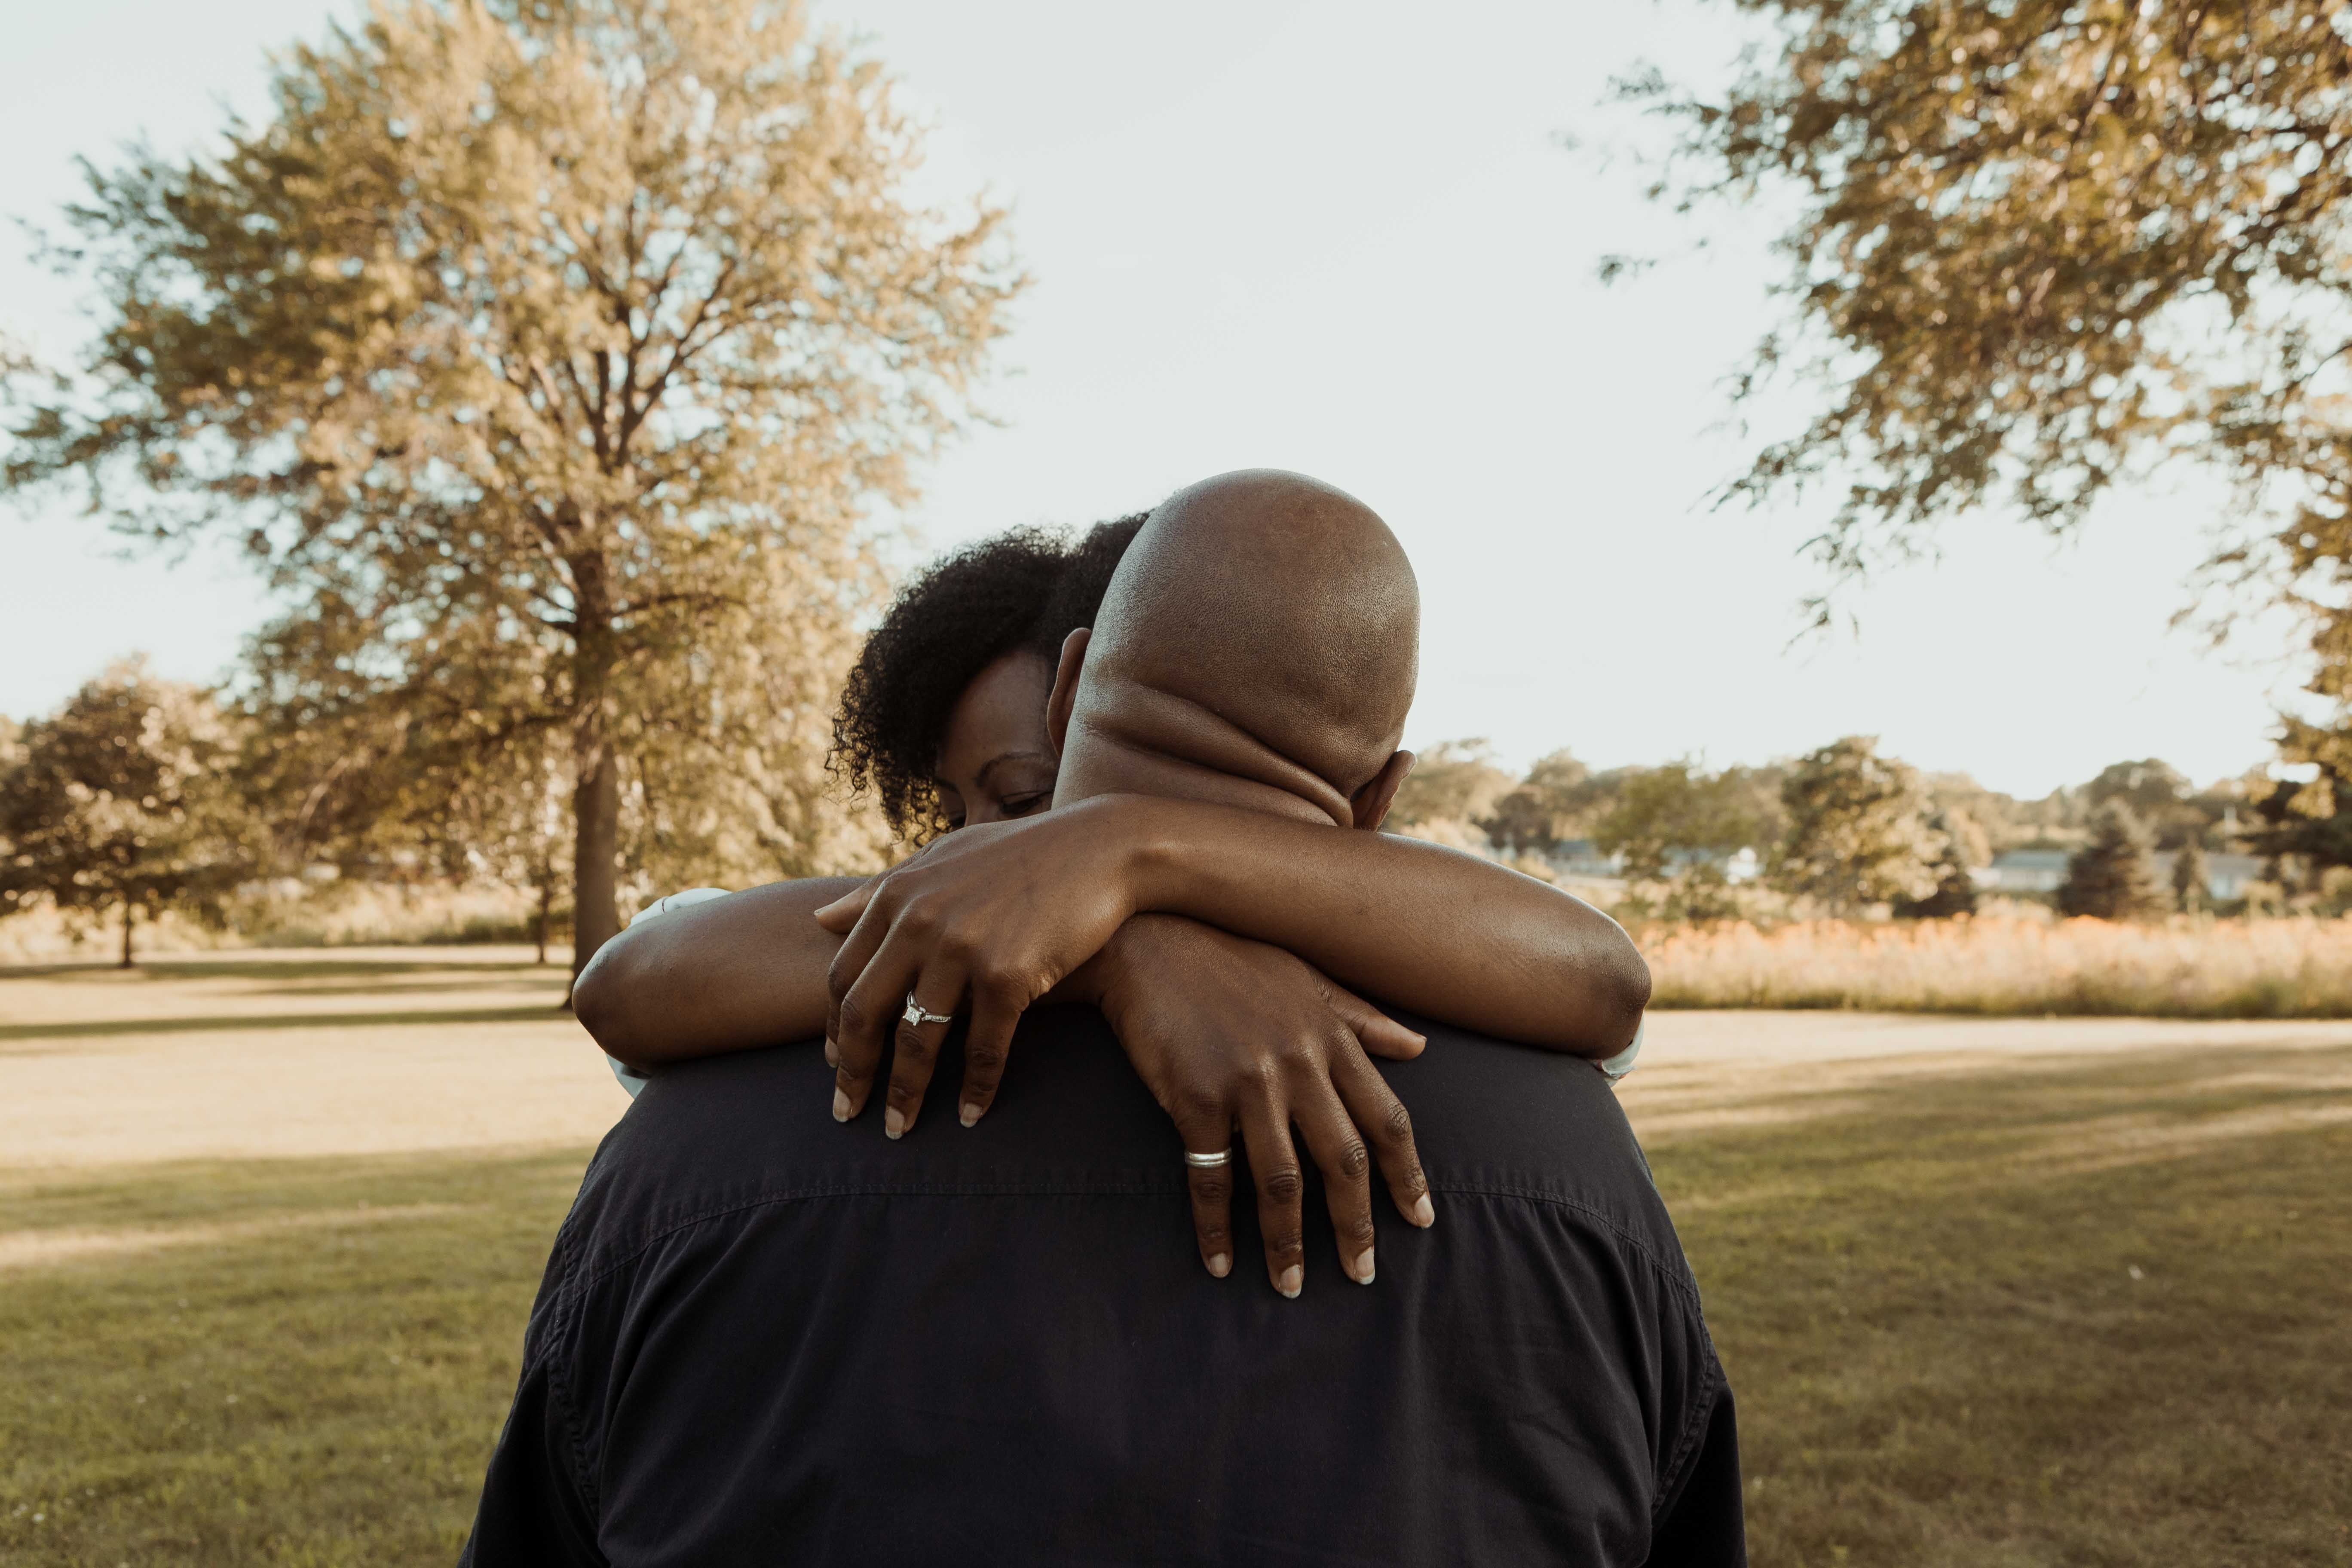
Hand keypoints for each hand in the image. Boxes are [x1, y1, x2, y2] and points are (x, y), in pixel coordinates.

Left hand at [813, 796, 1151, 1136]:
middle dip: (853, 1072)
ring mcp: (963, 949)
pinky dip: (977, 1087)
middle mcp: (920, 922)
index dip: (833, 1026)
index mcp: (898, 896)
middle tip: (847, 1113)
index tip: (834, 1063)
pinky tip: (972, 1115)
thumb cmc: (1019, 854)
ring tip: (900, 1129)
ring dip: (906, 1094)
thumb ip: (880, 890)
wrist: (1100, 849)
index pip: (843, 974)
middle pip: (865, 1013)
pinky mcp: (1008, 974)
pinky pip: (983, 1047)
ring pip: (918, 1040)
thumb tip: (820, 919)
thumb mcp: (941, 859)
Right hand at [1092, 915, 1435, 1296]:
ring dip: (1289, 1243)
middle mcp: (1299, 1063)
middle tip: (1363, 1274)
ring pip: (1282, 1181)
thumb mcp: (1306, 977)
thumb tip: (1419, 1046)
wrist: (1149, 939)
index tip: (1421, 1219)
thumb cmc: (1230, 958)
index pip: (1387, 1119)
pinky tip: (1221, 1262)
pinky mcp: (1195, 1099)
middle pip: (1343, 1161)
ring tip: (1292, 1286)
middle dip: (1357, 1225)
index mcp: (1331, 1038)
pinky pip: (1212, 1178)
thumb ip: (1362, 1018)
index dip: (1408, 1174)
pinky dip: (1216, 1227)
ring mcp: (1248, 1083)